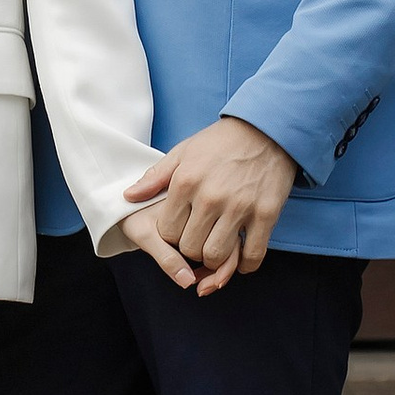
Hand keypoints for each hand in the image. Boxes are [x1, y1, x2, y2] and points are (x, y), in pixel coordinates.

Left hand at [123, 117, 299, 293]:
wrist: (266, 129)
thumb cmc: (220, 142)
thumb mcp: (183, 152)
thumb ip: (155, 178)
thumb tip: (128, 197)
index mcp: (186, 182)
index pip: (167, 232)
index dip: (172, 236)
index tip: (181, 230)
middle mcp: (211, 197)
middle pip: (190, 248)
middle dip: (191, 250)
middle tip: (199, 239)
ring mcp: (240, 207)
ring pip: (217, 255)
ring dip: (215, 259)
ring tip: (216, 247)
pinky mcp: (266, 214)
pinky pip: (252, 255)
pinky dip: (244, 265)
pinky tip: (240, 258)